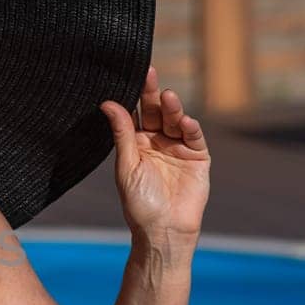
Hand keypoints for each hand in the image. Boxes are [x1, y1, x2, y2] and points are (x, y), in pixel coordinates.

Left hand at [99, 64, 210, 240]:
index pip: (134, 113)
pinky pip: (194, 138)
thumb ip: (122, 134)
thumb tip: (107, 103)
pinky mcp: (197, 157)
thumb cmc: (139, 202)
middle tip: (149, 73)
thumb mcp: (126, 165)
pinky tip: (185, 122)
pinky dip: (190, 128)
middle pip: (155, 112)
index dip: (134, 95)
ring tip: (168, 97)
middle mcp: (157, 141)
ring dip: (172, 108)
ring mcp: (178, 148)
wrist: (163, 230)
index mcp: (136, 142)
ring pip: (175, 121)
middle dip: (153, 94)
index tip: (130, 74)